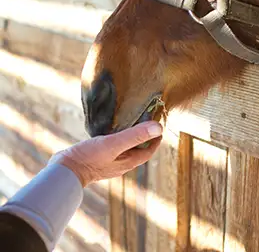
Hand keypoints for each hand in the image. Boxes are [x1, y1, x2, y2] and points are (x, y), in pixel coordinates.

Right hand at [48, 121, 162, 186]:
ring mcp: (109, 163)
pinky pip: (113, 149)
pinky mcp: (98, 160)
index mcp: (128, 162)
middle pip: (138, 150)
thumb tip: (158, 128)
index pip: (148, 151)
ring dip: (130, 138)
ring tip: (130, 124)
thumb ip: (135, 135)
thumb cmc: (90, 157)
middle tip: (145, 122)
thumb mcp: (114, 143)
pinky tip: (111, 132)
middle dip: (144, 138)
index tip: (158, 127)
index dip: (155, 140)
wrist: (64, 171)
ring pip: (125, 149)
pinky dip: (117, 140)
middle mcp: (121, 164)